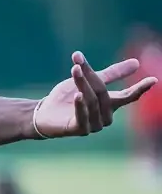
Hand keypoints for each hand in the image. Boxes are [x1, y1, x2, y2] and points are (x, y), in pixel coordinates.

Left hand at [34, 52, 157, 137]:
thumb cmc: (66, 98)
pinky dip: (80, 105)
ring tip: (74, 70)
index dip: (140, 89)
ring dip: (82, 84)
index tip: (153, 80)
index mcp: (110, 105)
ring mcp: (94, 126)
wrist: (43, 113)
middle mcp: (105, 117)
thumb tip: (137, 62)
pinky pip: (83, 116)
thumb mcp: (88, 81)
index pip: (128, 96)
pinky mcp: (79, 130)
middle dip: (90, 77)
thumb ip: (110, 74)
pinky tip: (78, 95)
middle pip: (103, 93)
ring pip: (92, 101)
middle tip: (77, 63)